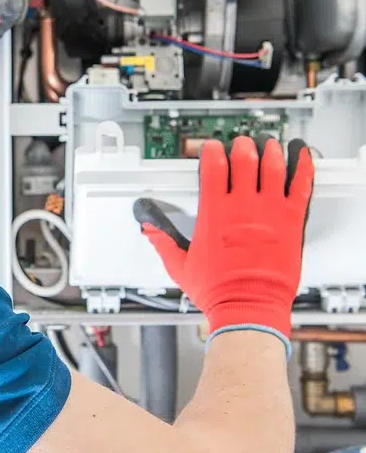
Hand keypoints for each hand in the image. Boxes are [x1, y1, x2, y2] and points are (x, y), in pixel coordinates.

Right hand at [135, 136, 313, 347]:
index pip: (213, 167)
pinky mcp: (291, 222)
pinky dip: (303, 168)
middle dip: (241, 146)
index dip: (212, 151)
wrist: (249, 308)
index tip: (212, 148)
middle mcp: (242, 207)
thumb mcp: (179, 265)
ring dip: (269, 151)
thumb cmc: (218, 291)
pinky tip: (302, 156)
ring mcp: (269, 212)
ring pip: (272, 167)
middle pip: (244, 160)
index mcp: (214, 213)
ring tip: (267, 144)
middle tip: (241, 144)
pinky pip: (301, 187)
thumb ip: (163, 242)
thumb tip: (149, 229)